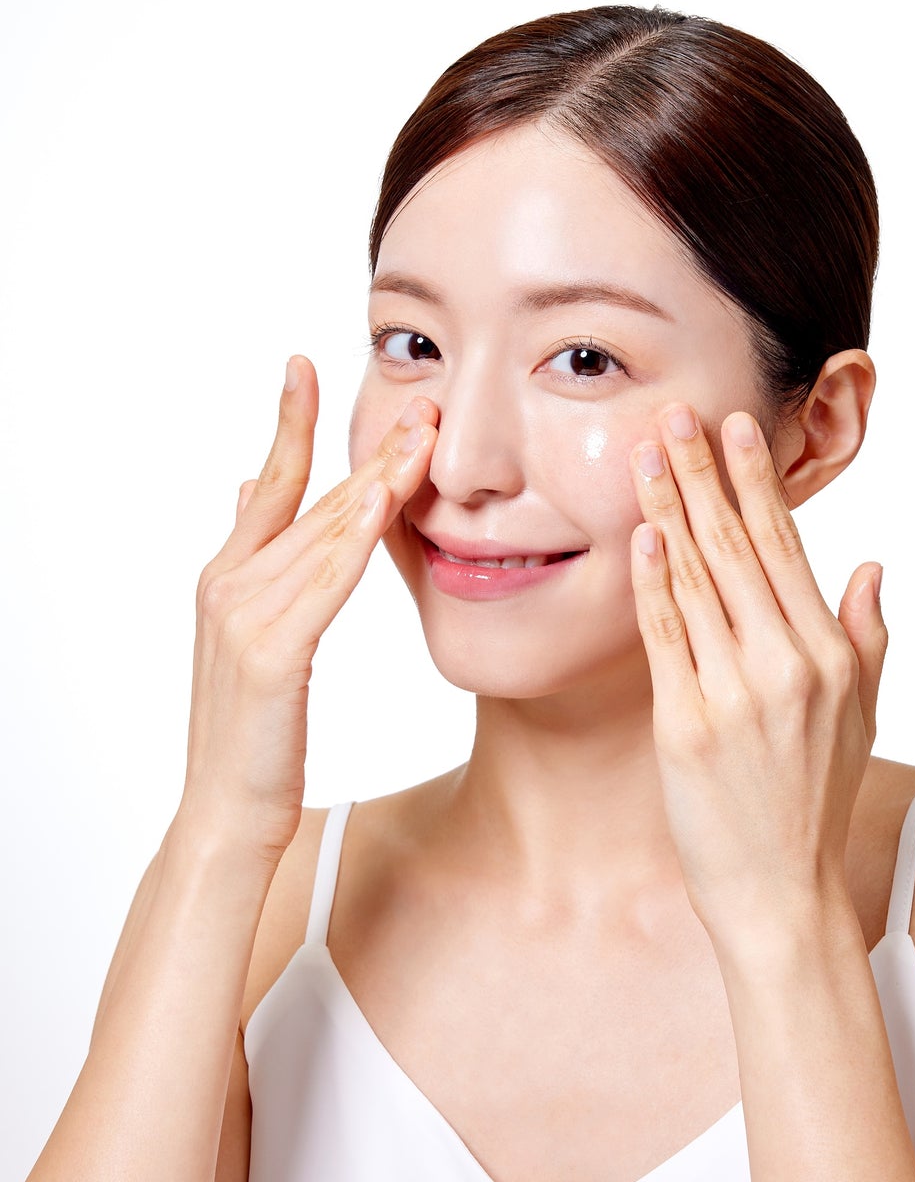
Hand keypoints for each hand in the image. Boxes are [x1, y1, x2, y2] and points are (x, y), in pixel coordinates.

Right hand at [176, 357, 438, 869]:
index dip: (290, 422)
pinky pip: (324, 581)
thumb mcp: (253, 637)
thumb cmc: (251, 736)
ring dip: (379, 477)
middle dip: (366, 443)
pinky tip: (388, 501)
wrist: (224, 815)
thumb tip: (251, 487)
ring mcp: (244, 614)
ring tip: (423, 432)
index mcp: (228, 575)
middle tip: (417, 394)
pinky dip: (357, 537)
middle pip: (313, 498)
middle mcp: (229, 581)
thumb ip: (258, 562)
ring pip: (326, 530)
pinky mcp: (269, 652)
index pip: (272, 483)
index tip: (305, 365)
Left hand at [627, 403, 886, 950]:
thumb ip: (868, 636)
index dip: (758, 482)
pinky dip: (651, 584)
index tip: (737, 427)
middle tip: (674, 413)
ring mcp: (734, 695)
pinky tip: (639, 537)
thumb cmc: (816, 801)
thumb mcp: (862, 716)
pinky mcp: (685, 727)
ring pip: (697, 582)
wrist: (780, 891)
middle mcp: (786, 666)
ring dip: (668, 510)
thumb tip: (871, 564)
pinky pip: (664, 640)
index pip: (786, 548)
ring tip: (644, 454)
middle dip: (701, 473)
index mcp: (829, 655)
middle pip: (736, 548)